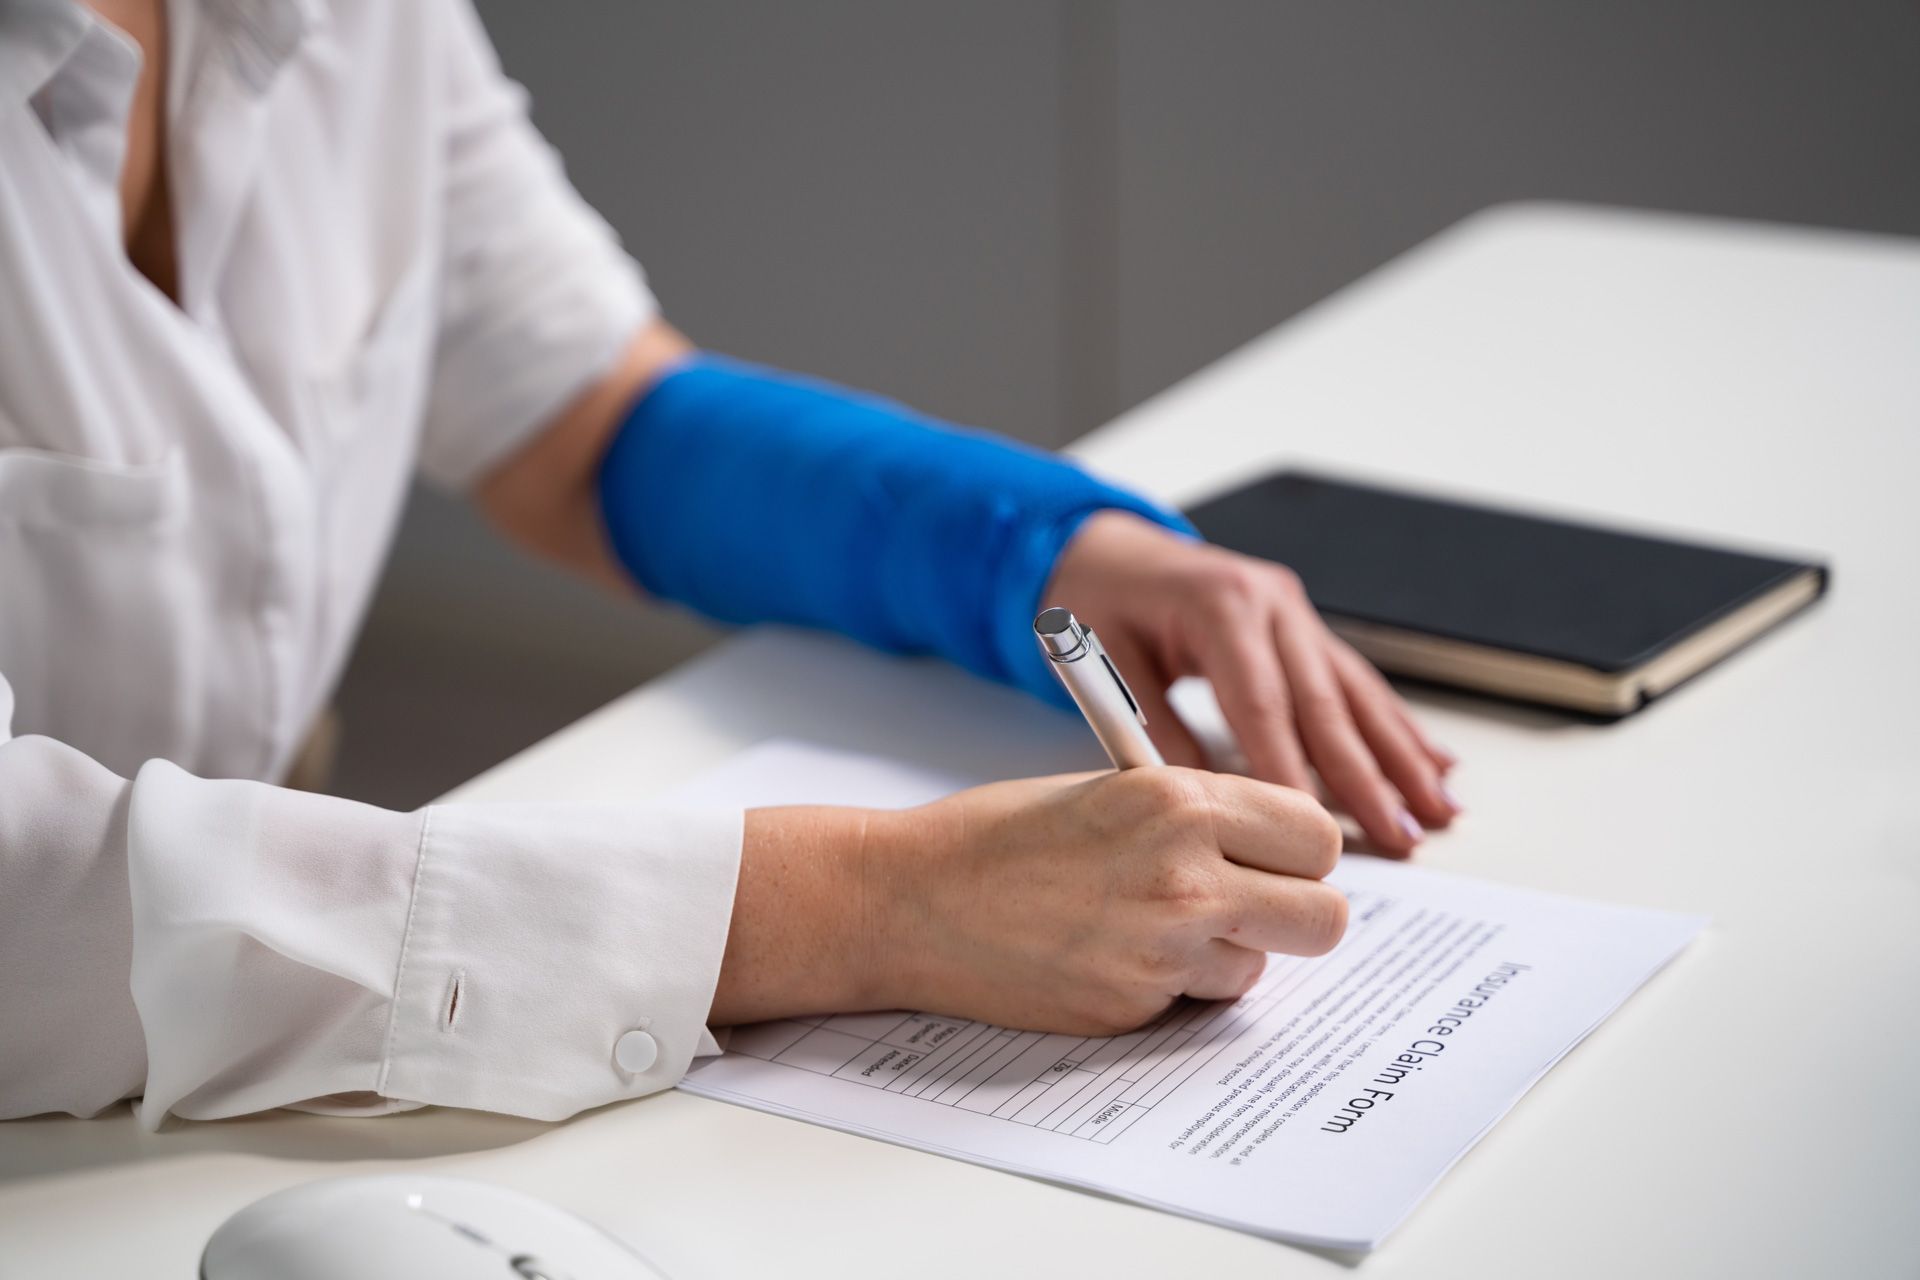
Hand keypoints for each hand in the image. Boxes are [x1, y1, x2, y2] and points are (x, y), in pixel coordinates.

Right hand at [710, 769, 1346, 1033]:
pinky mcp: (1133, 1006)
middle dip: (1294, 914)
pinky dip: (1170, 987)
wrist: (909, 898)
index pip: (1317, 835)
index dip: (1300, 851)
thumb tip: (1271, 848)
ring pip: (1260, 968)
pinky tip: (1110, 954)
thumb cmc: (997, 835)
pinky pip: (1194, 1002)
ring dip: (1224, 954)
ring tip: (1152, 926)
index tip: (1275, 856)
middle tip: (1247, 904)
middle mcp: (1185, 873)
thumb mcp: (1110, 790)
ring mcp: (1161, 948)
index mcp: (1180, 800)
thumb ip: (1196, 814)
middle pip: (1324, 917)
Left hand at [1045, 511, 1458, 855]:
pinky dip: (1395, 726)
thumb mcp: (1104, 659)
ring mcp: (1295, 613)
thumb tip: (1201, 798)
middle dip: (1368, 777)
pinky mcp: (1304, 627)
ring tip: (1438, 810)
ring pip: (1357, 694)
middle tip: (1401, 836)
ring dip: (1400, 757)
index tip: (1310, 831)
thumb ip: (1151, 726)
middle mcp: (1272, 604)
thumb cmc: (1099, 602)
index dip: (1289, 770)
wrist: (1106, 548)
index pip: (1263, 703)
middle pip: (1326, 703)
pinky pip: (1356, 682)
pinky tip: (1433, 762)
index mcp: (1221, 605)